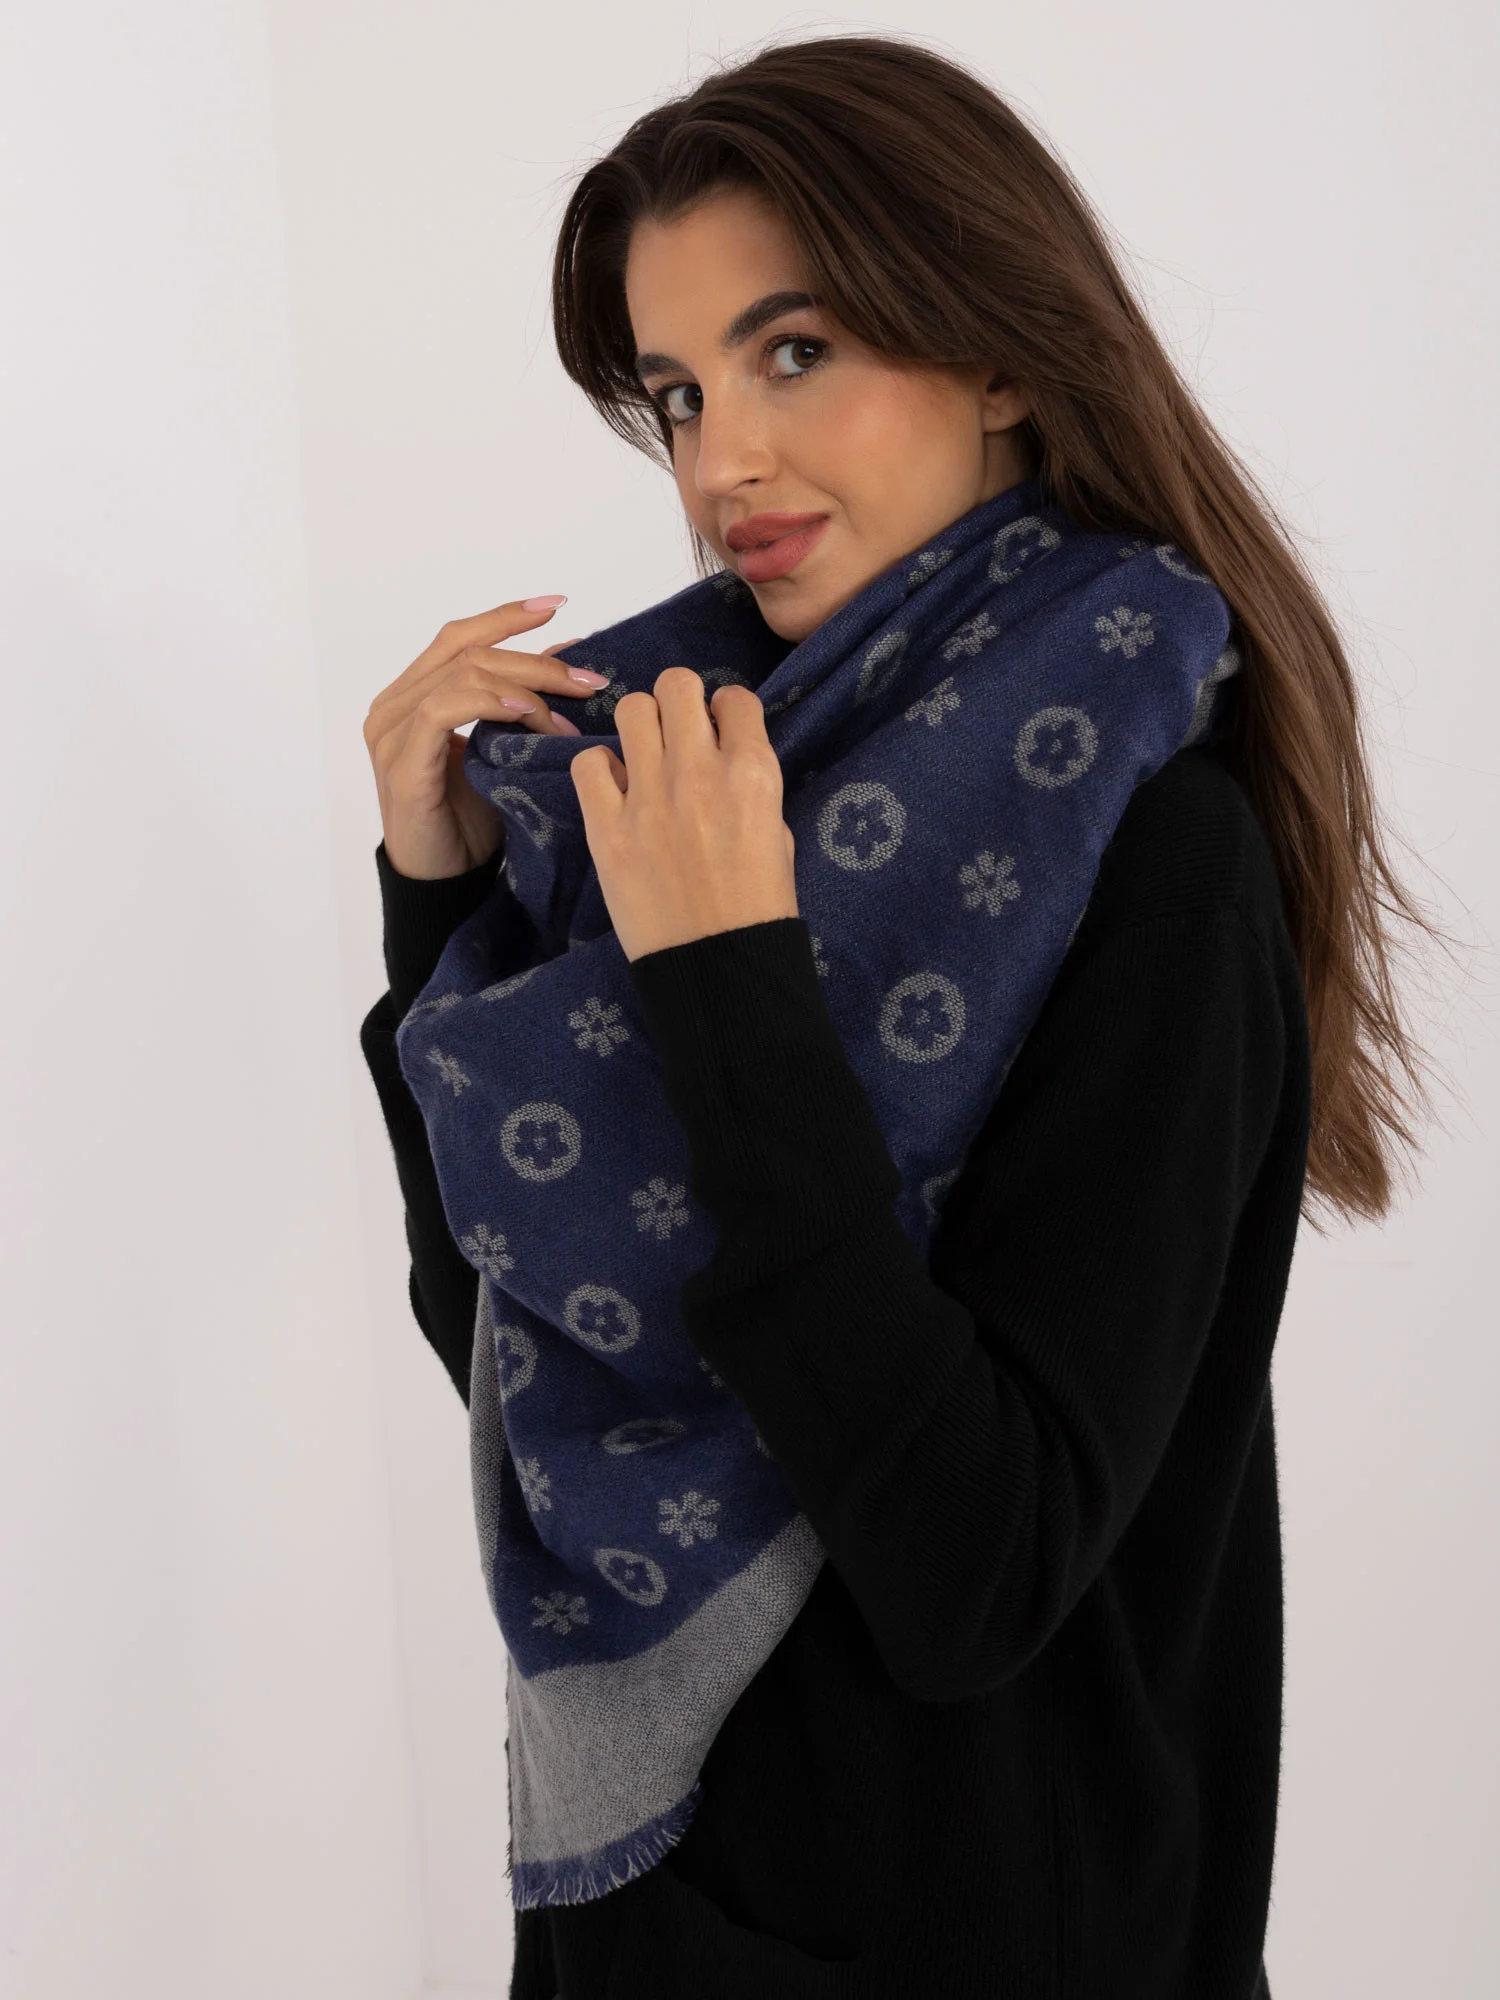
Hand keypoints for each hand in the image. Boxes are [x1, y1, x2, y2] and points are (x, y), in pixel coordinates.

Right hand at [362, 594, 606, 878]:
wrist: (444, 881)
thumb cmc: (471, 819)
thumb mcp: (504, 749)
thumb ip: (521, 700)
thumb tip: (569, 650)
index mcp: (414, 695)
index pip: (460, 636)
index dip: (506, 615)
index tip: (557, 604)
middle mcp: (395, 705)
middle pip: (468, 651)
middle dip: (536, 659)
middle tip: (589, 681)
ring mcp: (393, 733)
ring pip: (462, 674)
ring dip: (525, 687)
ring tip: (567, 716)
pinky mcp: (402, 765)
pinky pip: (443, 711)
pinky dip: (488, 703)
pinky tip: (523, 712)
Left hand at [570, 667, 797, 962]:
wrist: (716, 967)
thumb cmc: (758, 907)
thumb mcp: (777, 833)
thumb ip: (750, 784)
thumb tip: (724, 757)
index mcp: (753, 773)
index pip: (735, 698)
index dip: (726, 711)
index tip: (720, 732)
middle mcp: (699, 772)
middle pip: (677, 684)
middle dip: (680, 701)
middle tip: (678, 733)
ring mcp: (648, 797)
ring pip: (632, 709)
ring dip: (641, 726)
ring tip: (646, 757)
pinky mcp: (606, 827)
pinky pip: (588, 762)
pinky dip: (601, 771)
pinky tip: (616, 793)